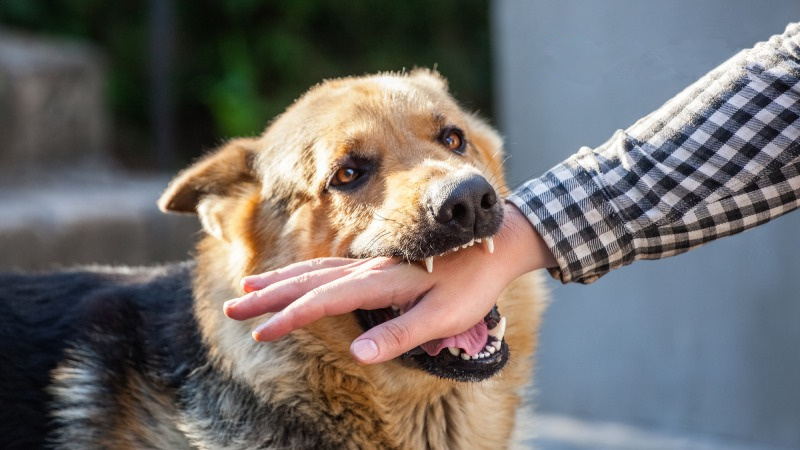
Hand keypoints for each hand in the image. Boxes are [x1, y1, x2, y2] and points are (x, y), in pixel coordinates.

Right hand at [223, 203, 555, 363]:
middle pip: (309, 280)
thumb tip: (358, 353)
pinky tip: (296, 279)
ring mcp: (372, 263)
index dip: (291, 317)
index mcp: (383, 281)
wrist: (497, 243)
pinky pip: (331, 267)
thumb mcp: (444, 316)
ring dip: (280, 280)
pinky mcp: (378, 264)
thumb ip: (401, 334)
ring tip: (249, 287)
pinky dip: (304, 273)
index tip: (261, 331)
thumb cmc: (473, 284)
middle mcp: (370, 268)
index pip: (325, 300)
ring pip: (315, 269)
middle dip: (269, 295)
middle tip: (234, 305)